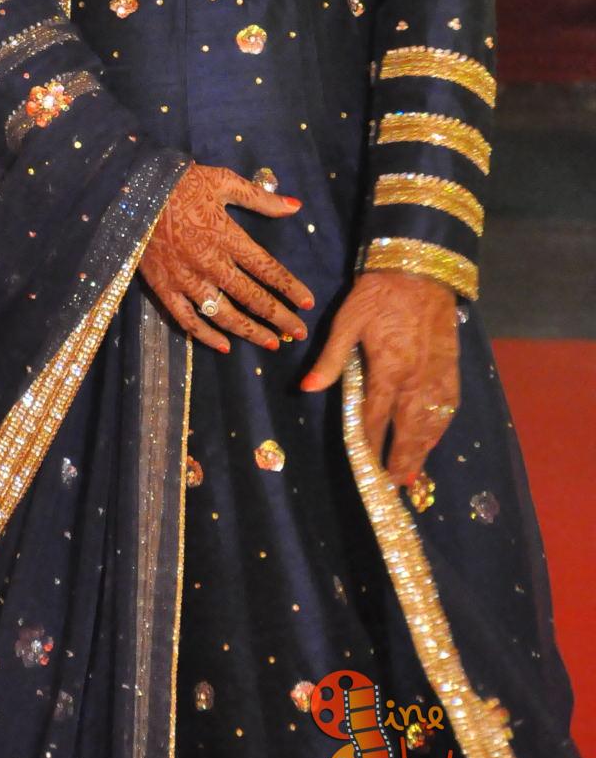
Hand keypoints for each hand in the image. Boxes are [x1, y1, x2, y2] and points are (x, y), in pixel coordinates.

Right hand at [141, 164, 313, 352]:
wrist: (134, 190)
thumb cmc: (181, 183)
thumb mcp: (223, 181)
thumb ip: (260, 198)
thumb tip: (295, 207)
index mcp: (227, 236)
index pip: (266, 268)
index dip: (289, 287)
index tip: (307, 303)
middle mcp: (210, 262)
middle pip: (251, 297)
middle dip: (278, 316)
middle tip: (299, 332)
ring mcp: (185, 279)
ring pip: (223, 314)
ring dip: (249, 331)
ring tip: (271, 343)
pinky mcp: (163, 288)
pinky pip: (187, 319)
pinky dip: (205, 335)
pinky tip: (223, 346)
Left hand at [301, 270, 457, 483]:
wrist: (421, 270)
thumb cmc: (378, 294)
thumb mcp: (347, 321)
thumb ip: (330, 360)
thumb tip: (306, 389)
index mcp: (388, 369)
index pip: (374, 417)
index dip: (368, 444)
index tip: (363, 467)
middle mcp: (416, 380)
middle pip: (407, 430)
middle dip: (398, 460)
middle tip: (391, 487)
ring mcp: (437, 376)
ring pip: (430, 424)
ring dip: (421, 452)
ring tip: (411, 476)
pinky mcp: (452, 369)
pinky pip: (447, 409)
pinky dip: (439, 430)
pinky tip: (433, 440)